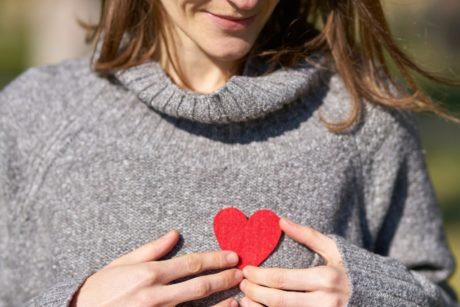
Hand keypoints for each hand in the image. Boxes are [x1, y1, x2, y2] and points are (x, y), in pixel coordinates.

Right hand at [70, 230, 241, 306]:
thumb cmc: (100, 288)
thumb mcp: (122, 263)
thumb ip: (152, 249)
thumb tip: (174, 233)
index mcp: (149, 273)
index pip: (190, 263)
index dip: (215, 259)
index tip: (232, 256)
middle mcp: (155, 294)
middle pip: (198, 284)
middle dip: (223, 277)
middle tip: (242, 273)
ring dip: (220, 303)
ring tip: (239, 297)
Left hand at [239, 218, 350, 306]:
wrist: (380, 296)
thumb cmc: (351, 268)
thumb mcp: (333, 248)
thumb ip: (307, 235)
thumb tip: (281, 221)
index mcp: (325, 278)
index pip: (281, 279)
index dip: (259, 275)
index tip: (247, 269)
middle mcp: (325, 302)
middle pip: (278, 300)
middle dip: (254, 292)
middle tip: (241, 284)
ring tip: (245, 299)